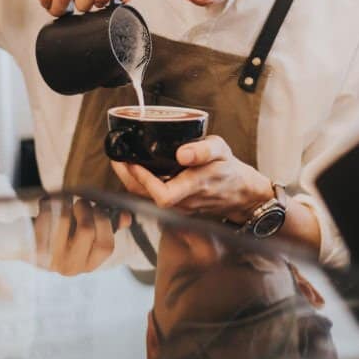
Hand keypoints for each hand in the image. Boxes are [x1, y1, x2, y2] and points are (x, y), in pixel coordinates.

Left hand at [33, 197, 131, 275]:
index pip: (106, 246)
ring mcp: (51, 261)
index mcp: (87, 265)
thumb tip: (126, 216)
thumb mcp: (85, 235)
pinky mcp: (33, 249)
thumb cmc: (60, 236)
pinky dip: (48, 202)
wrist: (23, 244)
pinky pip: (44, 216)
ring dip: (66, 202)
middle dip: (86, 208)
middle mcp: (71, 268)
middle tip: (81, 202)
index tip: (99, 208)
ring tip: (64, 200)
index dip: (105, 222)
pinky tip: (46, 203)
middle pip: (87, 230)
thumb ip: (108, 226)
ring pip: (64, 219)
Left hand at [110, 135, 273, 222]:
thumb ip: (203, 150)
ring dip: (131, 182)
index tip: (132, 162)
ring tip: (123, 162)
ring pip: (146, 199)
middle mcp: (184, 202)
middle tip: (117, 158)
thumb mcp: (222, 151)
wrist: (241, 193)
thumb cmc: (229, 169)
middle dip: (128, 178)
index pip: (162, 195)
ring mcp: (178, 208)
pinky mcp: (176, 207)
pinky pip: (152, 199)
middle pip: (146, 198)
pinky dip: (141, 185)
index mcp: (194, 187)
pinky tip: (137, 170)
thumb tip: (182, 153)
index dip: (143, 181)